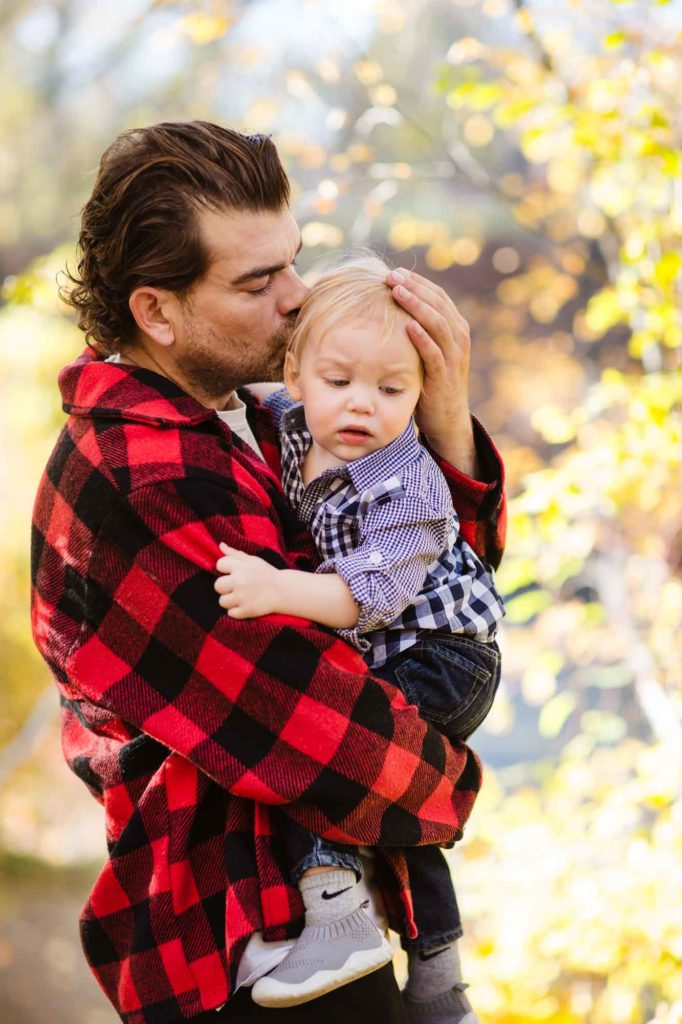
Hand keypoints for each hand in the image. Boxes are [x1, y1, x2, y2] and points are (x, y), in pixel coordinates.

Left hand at [214, 543, 281, 617]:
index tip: (235, 573)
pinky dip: (237, 611)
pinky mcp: (246, 611)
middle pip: (217, 585)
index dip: (225, 569)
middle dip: (226, 587)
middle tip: (238, 587)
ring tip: (242, 597)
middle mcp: (240, 581)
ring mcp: (242, 597)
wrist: (284, 591)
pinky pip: (230, 613)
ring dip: (230, 600)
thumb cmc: (266, 574)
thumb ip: (235, 554)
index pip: (219, 565)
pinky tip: (246, 605)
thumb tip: (220, 545)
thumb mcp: (253, 560)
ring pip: (222, 601)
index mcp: (240, 566)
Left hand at [386, 268, 476, 475]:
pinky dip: (422, 337)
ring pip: (438, 323)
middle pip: (438, 303)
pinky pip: (434, 352)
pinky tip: (407, 325)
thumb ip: (419, 330)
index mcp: (455, 328)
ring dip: (416, 305)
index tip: (395, 272)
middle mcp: (458, 338)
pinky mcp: (444, 376)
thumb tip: (391, 307)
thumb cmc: (430, 381)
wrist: (446, 418)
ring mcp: (453, 357)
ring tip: (397, 291)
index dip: (417, 282)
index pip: (438, 296)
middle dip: (414, 287)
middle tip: (391, 275)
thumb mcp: (427, 351)